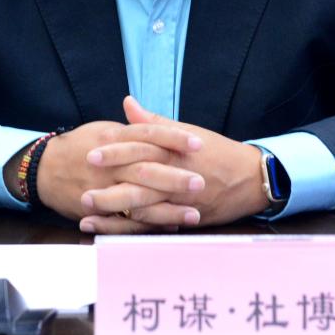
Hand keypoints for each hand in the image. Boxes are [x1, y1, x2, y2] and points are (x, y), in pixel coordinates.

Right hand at [24, 117, 206, 225]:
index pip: (149, 134)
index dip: (174, 138)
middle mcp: (109, 163)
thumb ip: (132, 127)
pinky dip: (147, 225)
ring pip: (138, 199)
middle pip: (146, 168)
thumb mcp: (104, 130)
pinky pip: (125, 220)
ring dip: (167, 209)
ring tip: (194, 214)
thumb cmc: (79, 146)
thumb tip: (156, 121)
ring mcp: (102, 188)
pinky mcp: (97, 210)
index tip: (198, 144)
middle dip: (174, 177)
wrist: (43, 169)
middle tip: (201, 182)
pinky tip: (170, 228)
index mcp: (114, 137)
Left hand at [79, 96, 267, 232]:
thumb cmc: (217, 151)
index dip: (116, 149)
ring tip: (87, 212)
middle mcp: (177, 174)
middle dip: (109, 182)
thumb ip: (154, 121)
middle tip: (82, 184)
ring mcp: (181, 199)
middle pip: (139, 178)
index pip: (142, 146)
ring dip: (113, 209)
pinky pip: (154, 225)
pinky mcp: (185, 218)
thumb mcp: (187, 131)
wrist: (251, 178)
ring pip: (144, 206)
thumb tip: (128, 104)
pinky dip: (130, 229)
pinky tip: (109, 231)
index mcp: (175, 149)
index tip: (91, 149)